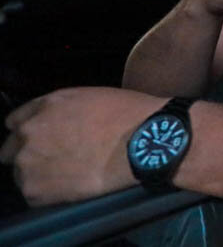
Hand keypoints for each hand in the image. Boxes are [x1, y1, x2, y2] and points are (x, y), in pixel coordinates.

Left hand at [1, 88, 160, 205]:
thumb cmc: (126, 115)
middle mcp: (28, 133)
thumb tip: (51, 122)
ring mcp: (29, 163)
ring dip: (39, 174)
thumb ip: (58, 108)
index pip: (14, 122)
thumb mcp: (89, 96)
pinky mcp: (36, 191)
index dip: (30, 131)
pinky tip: (71, 186)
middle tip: (57, 158)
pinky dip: (48, 193)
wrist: (141, 143)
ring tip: (68, 175)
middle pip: (10, 151)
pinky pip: (33, 195)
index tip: (44, 139)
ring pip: (22, 174)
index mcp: (43, 107)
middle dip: (30, 153)